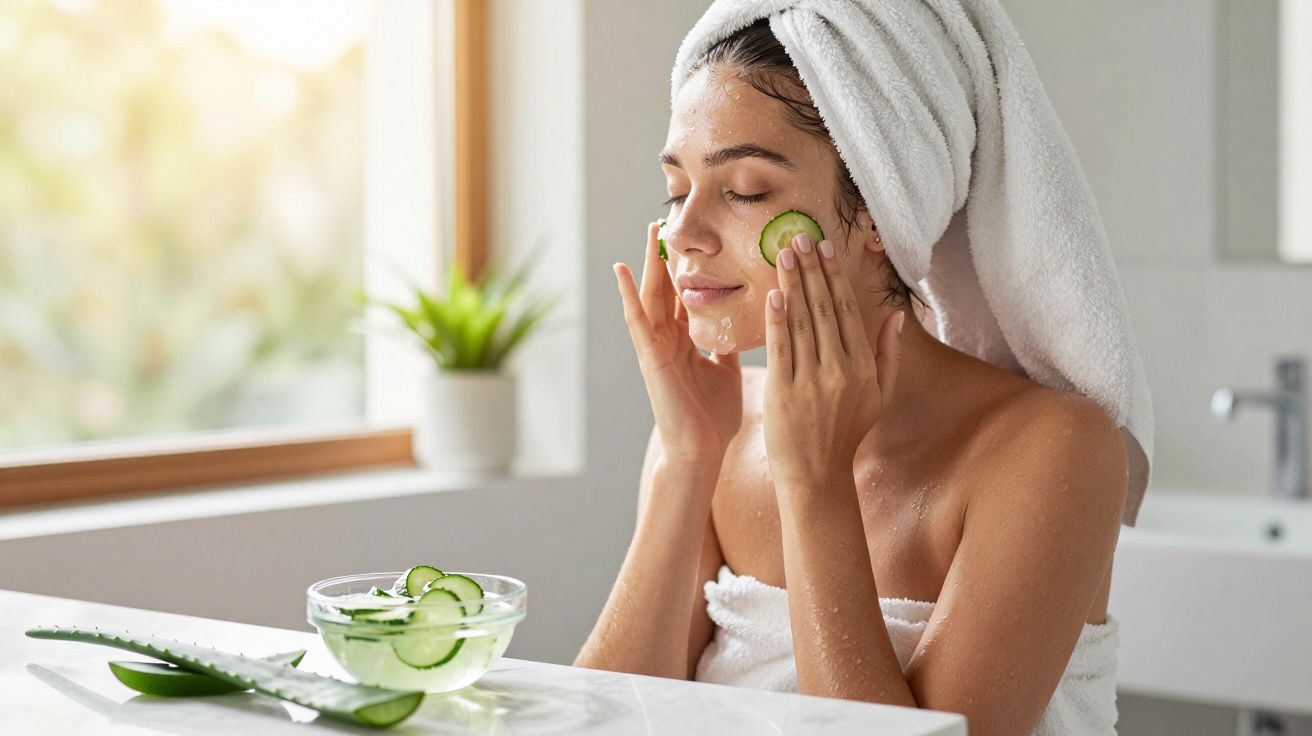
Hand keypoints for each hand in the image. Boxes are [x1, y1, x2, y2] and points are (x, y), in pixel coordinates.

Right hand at [613, 221, 742, 464]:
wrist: (702, 449)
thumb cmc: (713, 416)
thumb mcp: (726, 371)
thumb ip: (726, 345)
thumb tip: (741, 325)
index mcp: (687, 341)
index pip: (684, 295)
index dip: (686, 267)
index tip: (692, 238)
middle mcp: (668, 339)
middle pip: (665, 288)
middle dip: (666, 256)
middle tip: (668, 220)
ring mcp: (656, 346)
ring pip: (651, 296)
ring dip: (649, 263)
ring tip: (650, 231)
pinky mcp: (650, 357)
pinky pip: (637, 320)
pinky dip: (628, 295)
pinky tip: (623, 270)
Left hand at [762, 233, 902, 485]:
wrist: (816, 474)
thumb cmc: (846, 432)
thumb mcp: (879, 396)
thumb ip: (889, 354)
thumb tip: (896, 316)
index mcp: (863, 367)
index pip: (847, 311)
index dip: (836, 276)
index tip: (826, 248)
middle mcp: (840, 370)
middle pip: (824, 308)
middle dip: (812, 269)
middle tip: (800, 236)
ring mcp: (811, 380)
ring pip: (802, 321)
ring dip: (792, 283)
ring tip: (783, 253)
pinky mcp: (783, 390)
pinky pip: (780, 346)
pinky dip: (777, 318)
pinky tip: (773, 293)